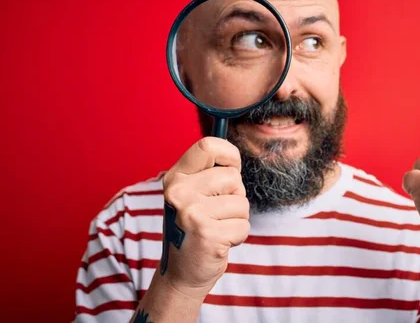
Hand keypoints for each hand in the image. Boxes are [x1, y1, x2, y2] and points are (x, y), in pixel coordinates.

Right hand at [160, 137, 250, 297]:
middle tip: (217, 213)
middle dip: (235, 195)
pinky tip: (219, 242)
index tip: (232, 168)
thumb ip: (207, 174)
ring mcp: (192, 213)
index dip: (229, 154)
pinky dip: (238, 236)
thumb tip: (233, 155)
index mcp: (175, 178)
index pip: (207, 145)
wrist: (181, 274)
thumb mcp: (191, 196)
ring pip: (242, 202)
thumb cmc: (193, 229)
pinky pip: (244, 225)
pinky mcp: (208, 235)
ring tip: (217, 228)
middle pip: (233, 177)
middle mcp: (179, 193)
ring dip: (237, 218)